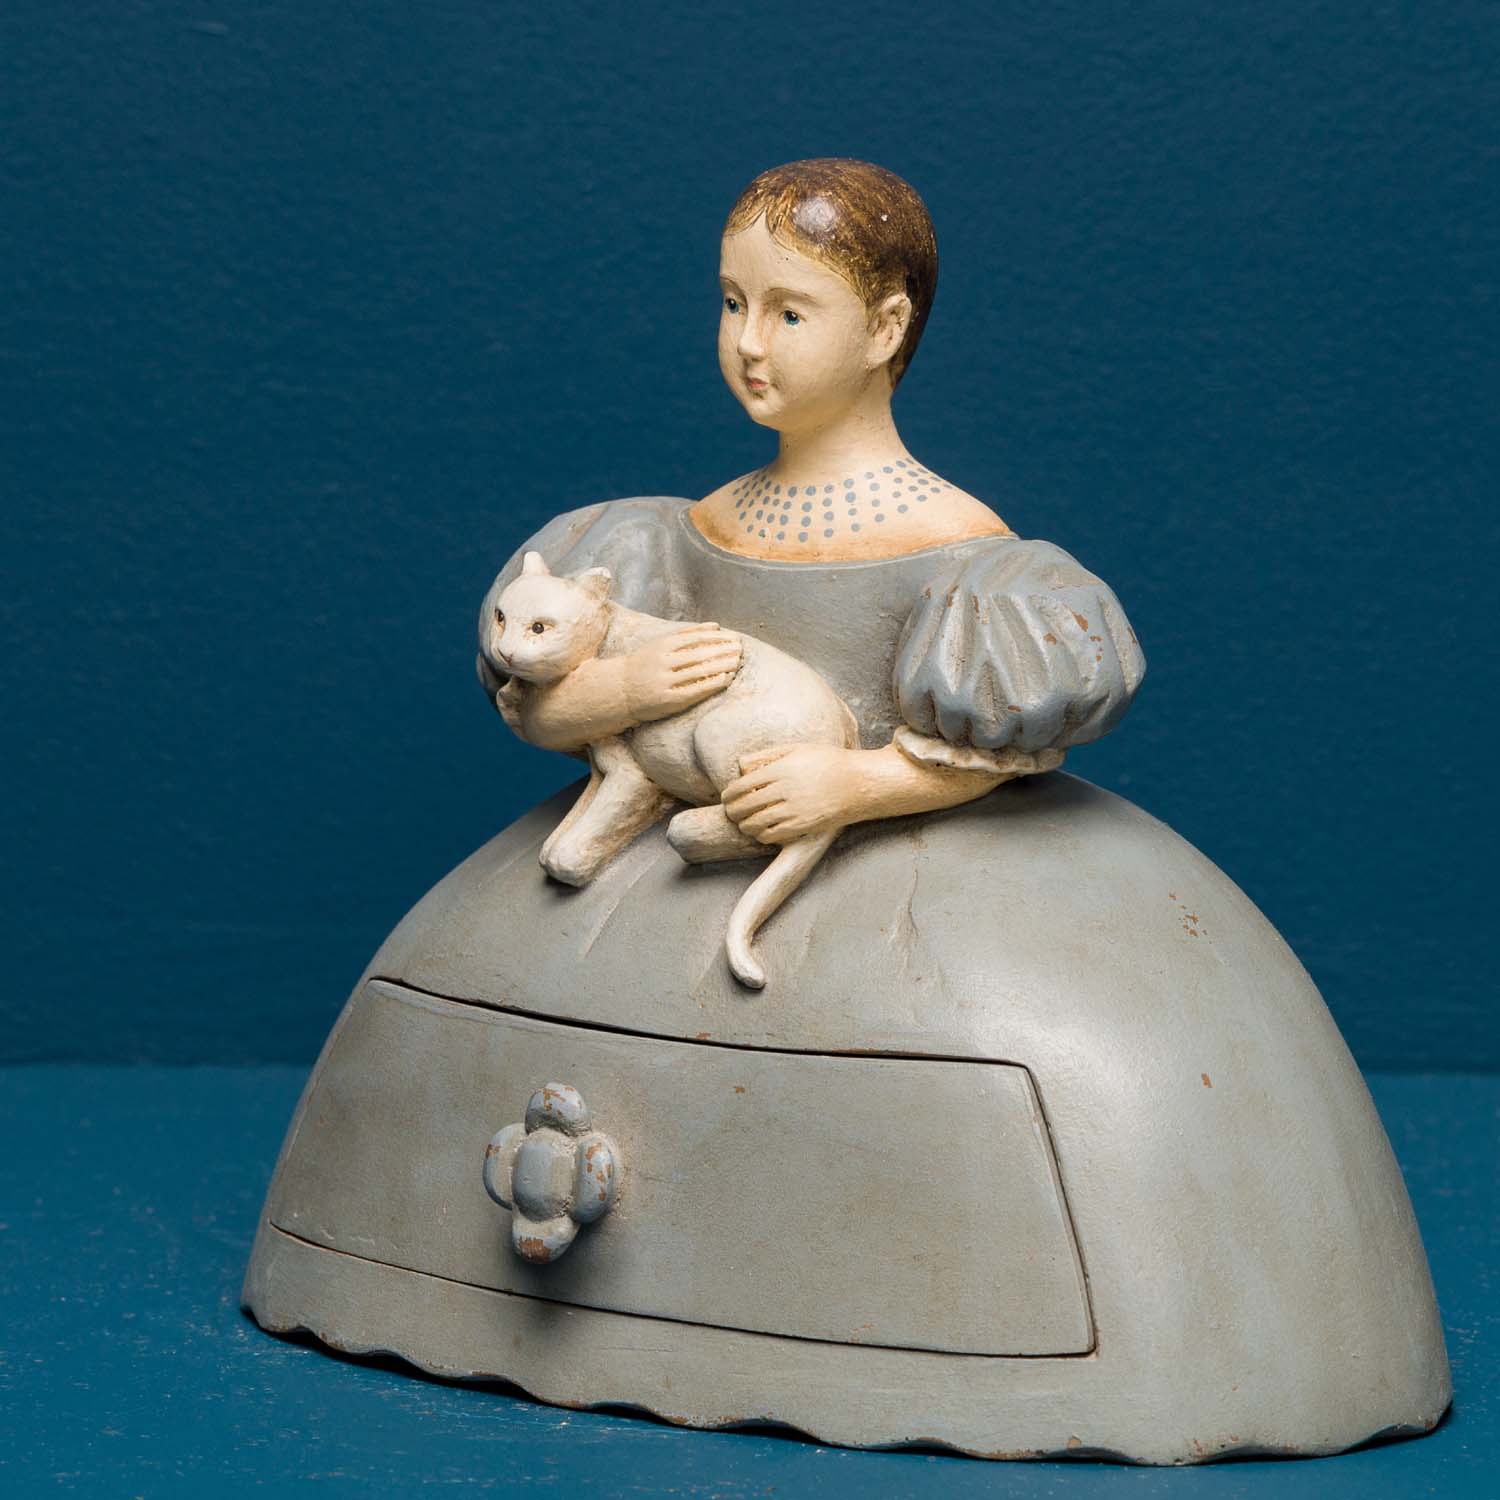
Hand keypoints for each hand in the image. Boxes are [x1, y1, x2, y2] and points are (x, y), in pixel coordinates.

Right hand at [623, 624, 742, 721]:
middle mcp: (663, 662)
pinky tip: (726, 679)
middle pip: (700, 654)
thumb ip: (687, 634)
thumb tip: (716, 625)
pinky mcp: (668, 700)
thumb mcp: (660, 644)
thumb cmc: (644, 665)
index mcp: (662, 645)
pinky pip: (695, 690)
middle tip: (741, 649)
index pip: (696, 638)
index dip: (717, 638)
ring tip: (738, 662)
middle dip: (723, 651)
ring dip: (721, 666)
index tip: (734, 637)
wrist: (619, 690)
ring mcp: (665, 681)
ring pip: (699, 671)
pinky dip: (712, 683)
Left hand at [721, 743, 863, 844]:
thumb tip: (741, 767)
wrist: (859, 783)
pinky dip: (761, 835)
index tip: (726, 797)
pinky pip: (771, 836)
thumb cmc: (828, 761)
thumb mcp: (798, 748)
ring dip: (744, 825)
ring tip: (744, 823)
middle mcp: (785, 790)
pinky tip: (761, 831)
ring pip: (755, 824)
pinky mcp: (803, 826)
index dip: (729, 794)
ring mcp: (794, 810)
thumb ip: (767, 755)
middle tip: (730, 812)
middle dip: (732, 811)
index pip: (742, 785)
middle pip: (744, 806)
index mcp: (781, 768)